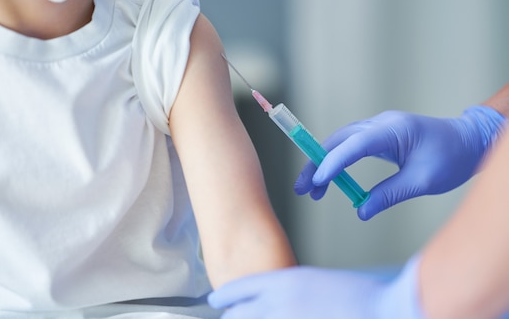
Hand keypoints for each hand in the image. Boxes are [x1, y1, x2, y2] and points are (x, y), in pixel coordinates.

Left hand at [208, 256, 423, 318]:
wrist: (382, 309)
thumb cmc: (353, 294)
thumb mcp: (313, 281)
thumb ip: (286, 290)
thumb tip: (269, 300)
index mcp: (283, 281)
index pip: (240, 288)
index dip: (225, 295)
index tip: (215, 300)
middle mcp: (279, 303)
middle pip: (237, 314)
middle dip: (232, 316)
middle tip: (228, 317)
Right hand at [295, 106, 505, 219]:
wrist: (469, 141)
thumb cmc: (452, 158)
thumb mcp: (423, 181)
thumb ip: (389, 194)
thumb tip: (361, 211)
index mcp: (394, 130)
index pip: (354, 145)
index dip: (333, 163)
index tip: (318, 182)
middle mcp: (381, 124)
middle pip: (338, 141)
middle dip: (317, 164)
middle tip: (303, 189)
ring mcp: (378, 127)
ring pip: (340, 142)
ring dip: (323, 163)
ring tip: (313, 190)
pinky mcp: (378, 135)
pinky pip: (349, 145)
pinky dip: (336, 161)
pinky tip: (330, 179)